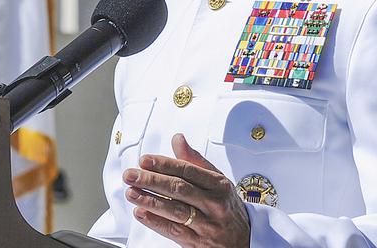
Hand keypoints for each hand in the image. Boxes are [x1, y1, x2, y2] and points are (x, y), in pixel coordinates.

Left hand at [123, 133, 250, 246]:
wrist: (245, 240)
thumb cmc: (227, 207)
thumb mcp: (218, 181)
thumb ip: (195, 161)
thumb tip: (177, 140)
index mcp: (219, 185)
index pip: (188, 171)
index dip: (164, 164)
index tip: (145, 160)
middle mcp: (213, 204)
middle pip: (179, 189)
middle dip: (152, 181)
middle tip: (131, 175)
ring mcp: (206, 225)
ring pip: (175, 210)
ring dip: (150, 201)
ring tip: (131, 192)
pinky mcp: (198, 243)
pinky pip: (174, 231)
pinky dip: (156, 222)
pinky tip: (141, 213)